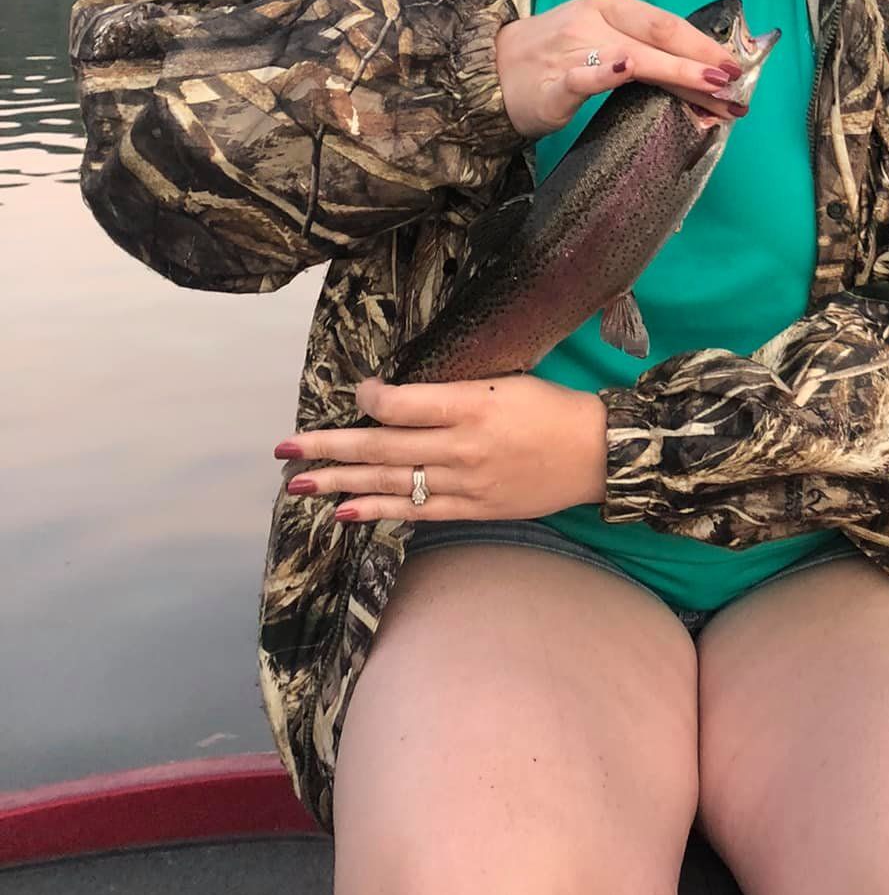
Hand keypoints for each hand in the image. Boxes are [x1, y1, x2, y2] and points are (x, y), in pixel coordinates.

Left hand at [274, 374, 607, 523]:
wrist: (596, 454)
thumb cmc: (552, 408)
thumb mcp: (506, 383)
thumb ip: (454, 392)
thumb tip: (398, 400)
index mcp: (473, 405)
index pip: (403, 404)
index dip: (370, 399)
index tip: (357, 391)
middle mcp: (463, 446)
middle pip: (383, 446)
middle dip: (329, 446)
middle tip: (285, 447)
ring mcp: (465, 482)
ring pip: (391, 481)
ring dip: (341, 482)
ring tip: (299, 483)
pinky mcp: (472, 508)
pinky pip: (416, 511)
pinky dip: (378, 510)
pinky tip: (344, 511)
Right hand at [494, 0, 744, 138]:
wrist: (491, 72)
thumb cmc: (556, 56)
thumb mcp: (601, 38)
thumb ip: (642, 48)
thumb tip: (700, 70)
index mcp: (609, 5)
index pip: (666, 23)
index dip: (704, 44)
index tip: (736, 65)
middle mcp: (594, 20)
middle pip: (658, 37)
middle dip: (702, 62)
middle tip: (734, 84)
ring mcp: (573, 49)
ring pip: (634, 58)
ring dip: (677, 74)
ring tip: (709, 88)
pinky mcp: (553, 81)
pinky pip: (582, 76)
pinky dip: (605, 73)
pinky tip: (626, 70)